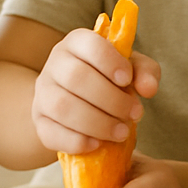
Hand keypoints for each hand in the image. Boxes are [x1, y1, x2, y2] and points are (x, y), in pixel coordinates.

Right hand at [31, 29, 159, 153]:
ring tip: (121, 132)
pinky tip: (97, 144)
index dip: (110, 62)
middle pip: (76, 77)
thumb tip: (148, 88)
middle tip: (134, 114)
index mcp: (78, 43)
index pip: (89, 44)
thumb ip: (145, 73)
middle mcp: (55, 64)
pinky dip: (76, 141)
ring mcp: (43, 94)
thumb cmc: (107, 81)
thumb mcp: (131, 70)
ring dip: (97, 123)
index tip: (127, 80)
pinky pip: (51, 133)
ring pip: (62, 107)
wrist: (78, 105)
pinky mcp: (39, 122)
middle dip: (111, 100)